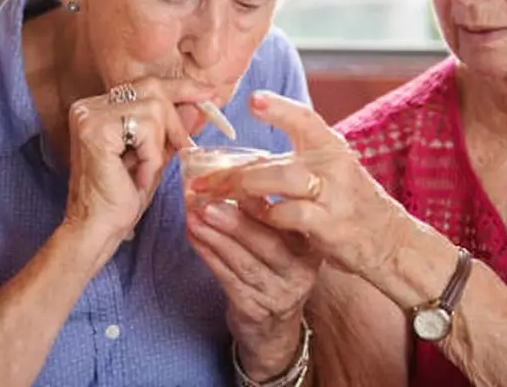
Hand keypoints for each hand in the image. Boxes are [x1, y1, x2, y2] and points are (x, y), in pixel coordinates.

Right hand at [64, 78, 212, 242]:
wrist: (99, 229)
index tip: (210, 93)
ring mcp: (88, 116)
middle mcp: (88, 106)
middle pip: (152, 89)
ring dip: (161, 145)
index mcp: (99, 107)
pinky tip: (139, 177)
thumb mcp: (154, 153)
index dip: (182, 87)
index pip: (146, 85)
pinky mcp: (95, 131)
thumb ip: (168, 127)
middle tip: (182, 146)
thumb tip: (197, 102)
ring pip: (153, 109)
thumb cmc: (123, 196)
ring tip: (147, 170)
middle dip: (176, 118)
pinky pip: (145, 129)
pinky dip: (152, 156)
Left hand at [185, 197, 318, 379]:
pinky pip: (228, 279)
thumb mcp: (283, 244)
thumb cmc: (273, 272)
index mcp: (311, 248)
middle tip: (208, 202)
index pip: (290, 221)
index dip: (262, 201)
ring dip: (216, 237)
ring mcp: (279, 294)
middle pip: (268, 242)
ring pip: (244, 261)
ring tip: (194, 217)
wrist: (273, 329)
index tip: (237, 181)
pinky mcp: (255, 309)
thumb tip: (235, 176)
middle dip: (235, 221)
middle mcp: (300, 271)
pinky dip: (208, 256)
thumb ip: (267, 215)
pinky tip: (194, 238)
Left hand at [192, 91, 408, 280]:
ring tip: (214, 197)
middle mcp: (336, 167)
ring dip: (245, 189)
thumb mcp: (330, 173)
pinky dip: (268, 216)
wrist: (388, 240)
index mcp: (332, 148)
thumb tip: (242, 162)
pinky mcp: (331, 226)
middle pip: (278, 159)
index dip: (280, 109)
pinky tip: (252, 218)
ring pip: (283, 181)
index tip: (253, 99)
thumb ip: (294, 162)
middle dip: (235, 171)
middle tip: (202, 180)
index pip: (306, 120)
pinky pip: (291, 216)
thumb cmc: (348, 204)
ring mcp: (334, 196)